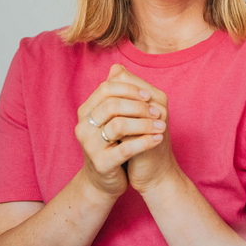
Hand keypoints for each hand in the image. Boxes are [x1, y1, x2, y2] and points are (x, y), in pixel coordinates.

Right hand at [74, 64, 167, 196]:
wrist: (107, 180)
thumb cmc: (115, 144)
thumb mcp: (116, 117)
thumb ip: (118, 93)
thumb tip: (117, 66)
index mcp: (86, 111)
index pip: (106, 88)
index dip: (130, 89)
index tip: (149, 95)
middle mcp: (82, 126)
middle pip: (112, 105)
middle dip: (139, 106)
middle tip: (159, 112)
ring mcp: (89, 146)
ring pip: (119, 126)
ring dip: (145, 124)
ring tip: (162, 126)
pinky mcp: (101, 164)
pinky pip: (126, 149)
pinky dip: (146, 142)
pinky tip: (158, 139)